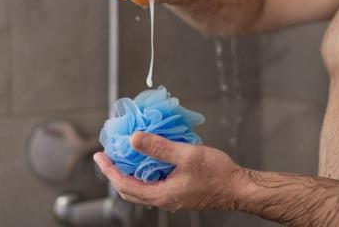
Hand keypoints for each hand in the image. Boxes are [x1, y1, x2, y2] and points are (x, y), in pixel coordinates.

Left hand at [93, 132, 245, 210]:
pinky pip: (154, 184)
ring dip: (130, 172)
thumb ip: (159, 147)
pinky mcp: (179, 192)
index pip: (124, 184)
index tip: (99, 156)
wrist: (238, 187)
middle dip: (115, 172)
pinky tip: (150, 157)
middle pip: (129, 189)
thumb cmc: (217, 174)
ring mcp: (171, 197)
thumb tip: (134, 139)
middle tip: (108, 156)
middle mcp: (163, 199)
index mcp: (161, 194)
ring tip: (125, 155)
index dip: (109, 170)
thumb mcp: (186, 155)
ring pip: (141, 188)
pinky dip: (145, 172)